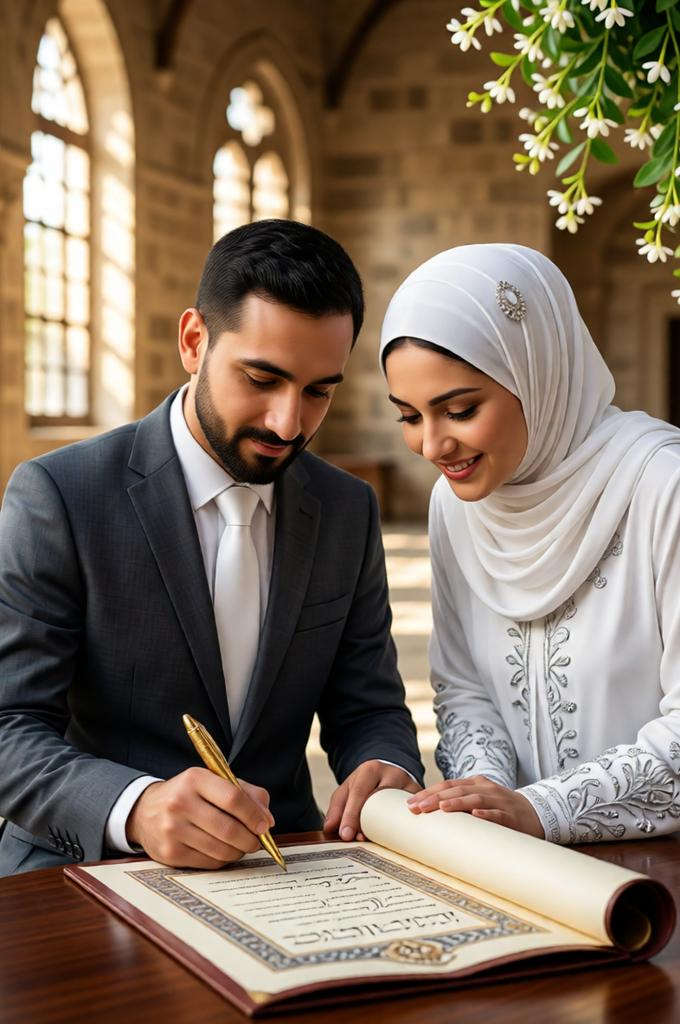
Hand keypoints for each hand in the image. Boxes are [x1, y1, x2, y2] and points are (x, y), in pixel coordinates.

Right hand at [126, 767, 274, 867]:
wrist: (145, 811)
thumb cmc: (189, 795)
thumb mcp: (214, 782)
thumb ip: (246, 793)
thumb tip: (267, 820)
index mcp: (195, 779)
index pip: (233, 798)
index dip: (254, 814)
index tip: (265, 825)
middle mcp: (180, 803)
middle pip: (228, 828)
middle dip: (250, 839)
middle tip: (257, 841)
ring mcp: (172, 829)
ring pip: (221, 849)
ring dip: (239, 851)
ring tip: (241, 846)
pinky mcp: (169, 853)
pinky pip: (209, 862)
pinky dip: (223, 860)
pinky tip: (223, 851)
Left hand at [324, 761, 420, 841]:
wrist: (391, 772)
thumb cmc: (366, 784)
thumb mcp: (348, 789)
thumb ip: (337, 807)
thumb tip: (330, 829)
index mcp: (371, 770)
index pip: (360, 791)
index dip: (351, 814)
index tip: (346, 835)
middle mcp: (392, 774)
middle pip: (381, 799)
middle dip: (369, 822)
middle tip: (360, 840)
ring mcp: (409, 784)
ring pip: (400, 805)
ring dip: (390, 826)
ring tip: (379, 842)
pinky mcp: (421, 797)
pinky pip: (417, 812)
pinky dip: (409, 825)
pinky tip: (403, 839)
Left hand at [406, 775, 543, 838]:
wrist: (537, 813)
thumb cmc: (501, 809)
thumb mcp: (479, 801)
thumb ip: (459, 804)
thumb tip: (429, 816)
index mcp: (475, 784)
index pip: (447, 785)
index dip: (429, 793)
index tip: (410, 804)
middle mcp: (485, 788)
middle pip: (457, 790)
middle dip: (435, 798)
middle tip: (418, 808)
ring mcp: (499, 800)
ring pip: (475, 799)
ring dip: (457, 803)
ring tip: (442, 808)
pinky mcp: (512, 816)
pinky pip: (499, 813)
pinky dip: (487, 813)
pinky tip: (476, 815)